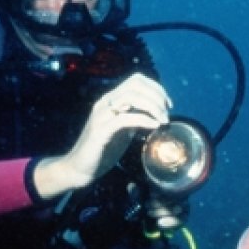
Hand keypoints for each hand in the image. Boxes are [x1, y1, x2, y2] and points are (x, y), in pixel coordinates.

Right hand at [32, 73, 171, 198]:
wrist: (80, 168)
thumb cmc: (104, 149)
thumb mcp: (124, 129)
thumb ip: (136, 118)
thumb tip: (156, 114)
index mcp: (112, 100)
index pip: (136, 80)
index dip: (156, 88)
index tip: (168, 105)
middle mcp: (106, 103)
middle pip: (135, 85)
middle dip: (156, 96)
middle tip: (167, 114)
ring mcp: (102, 115)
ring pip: (130, 97)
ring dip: (152, 107)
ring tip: (163, 121)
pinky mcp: (101, 131)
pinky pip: (124, 118)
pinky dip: (143, 120)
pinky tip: (154, 126)